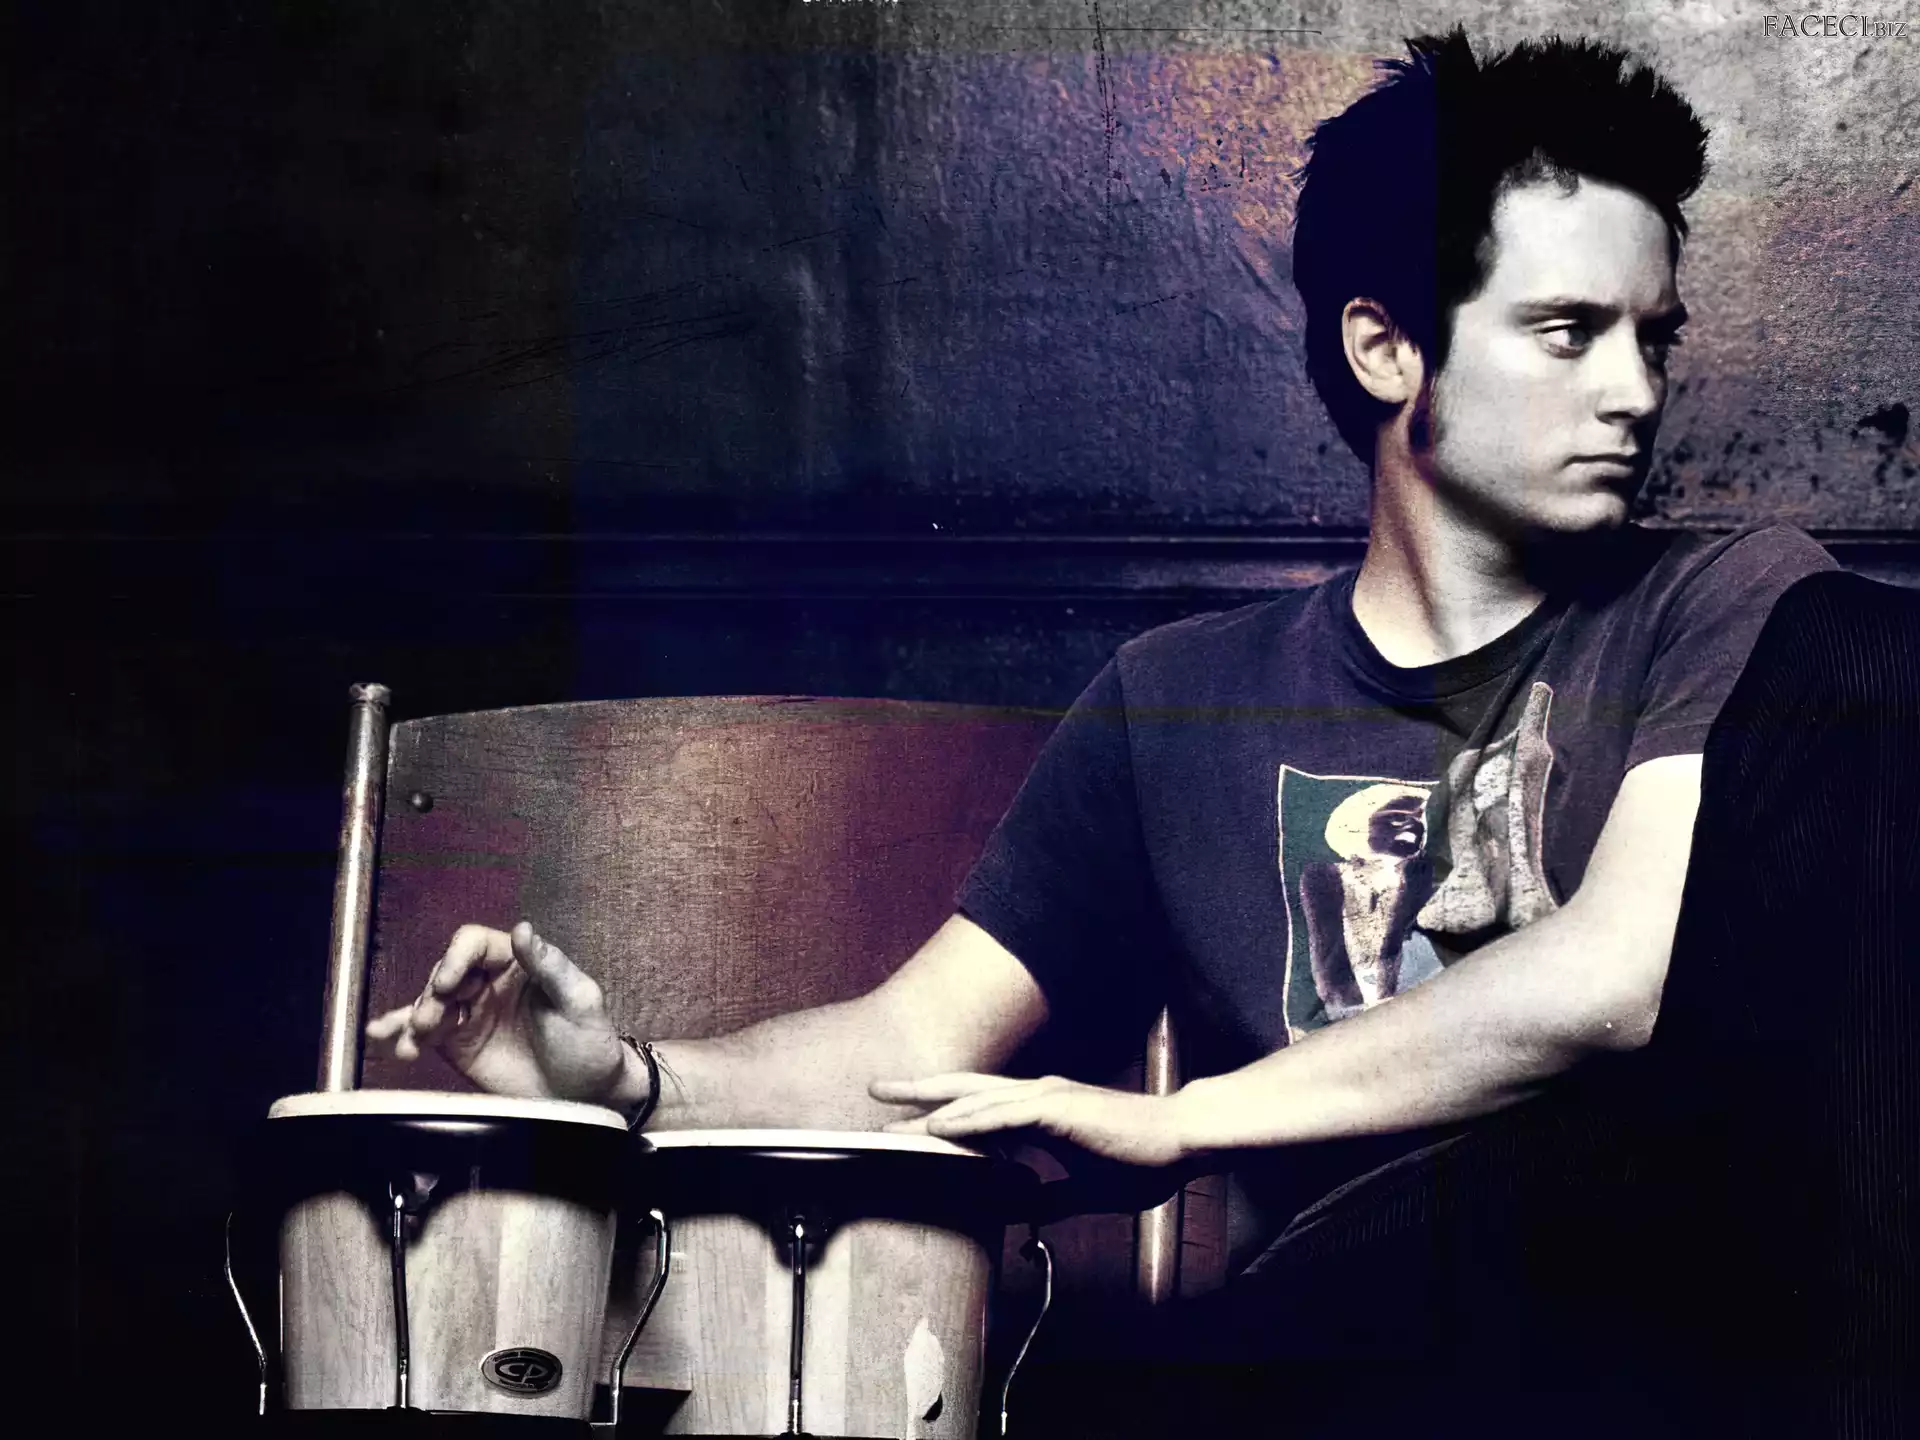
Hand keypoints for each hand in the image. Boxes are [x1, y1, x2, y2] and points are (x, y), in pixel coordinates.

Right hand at [365, 921, 627, 1104]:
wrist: (586, 1096)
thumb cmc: (591, 1042)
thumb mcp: (580, 1001)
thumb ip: (551, 966)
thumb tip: (523, 929)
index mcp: (518, 962)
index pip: (476, 944)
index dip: (457, 957)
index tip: (449, 982)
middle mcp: (489, 982)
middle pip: (446, 973)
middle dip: (433, 994)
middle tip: (429, 1020)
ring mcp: (470, 1014)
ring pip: (430, 1003)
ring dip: (413, 1017)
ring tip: (412, 1040)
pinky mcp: (458, 1046)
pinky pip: (424, 1034)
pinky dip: (401, 1034)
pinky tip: (384, 1038)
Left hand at [870, 1073, 1190, 1169]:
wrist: (1181, 1139)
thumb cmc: (1141, 1159)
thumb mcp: (1085, 1189)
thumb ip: (1050, 1196)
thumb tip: (1019, 1209)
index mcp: (1041, 1112)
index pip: (980, 1109)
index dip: (941, 1114)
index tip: (903, 1124)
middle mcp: (1037, 1096)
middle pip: (965, 1089)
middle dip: (919, 1090)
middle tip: (876, 1089)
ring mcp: (1046, 1099)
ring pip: (976, 1099)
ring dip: (932, 1104)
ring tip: (893, 1110)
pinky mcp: (1058, 1109)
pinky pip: (1003, 1114)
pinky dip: (968, 1119)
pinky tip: (939, 1127)